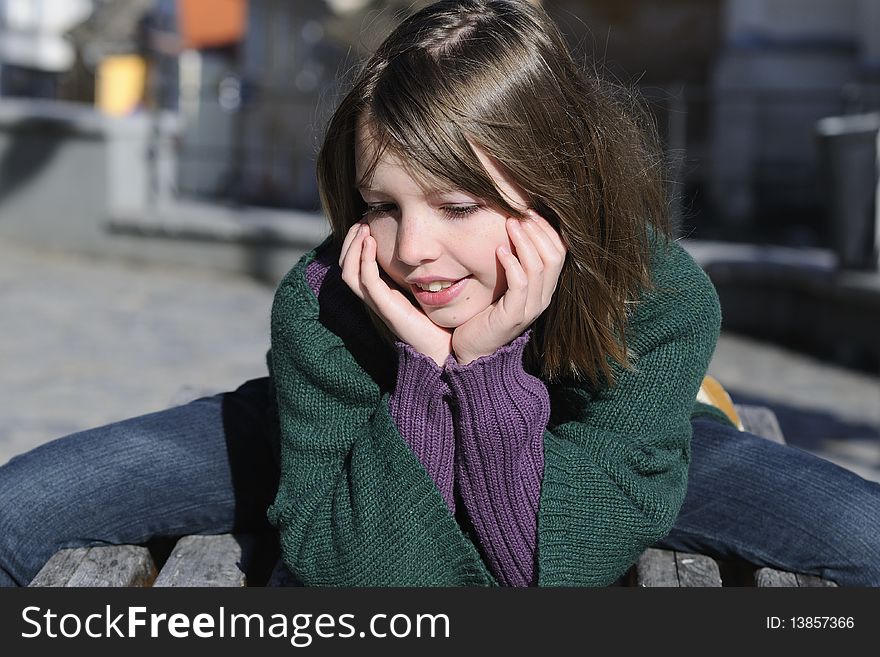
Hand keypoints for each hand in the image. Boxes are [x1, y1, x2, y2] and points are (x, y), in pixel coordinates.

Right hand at [339, 222, 452, 366]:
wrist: (443, 347)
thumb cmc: (436, 319)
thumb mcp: (423, 287)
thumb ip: (416, 270)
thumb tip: (423, 246)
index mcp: (380, 293)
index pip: (354, 266)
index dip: (354, 244)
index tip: (365, 223)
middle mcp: (374, 298)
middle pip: (346, 267)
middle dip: (349, 241)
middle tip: (361, 221)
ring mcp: (378, 304)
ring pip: (349, 274)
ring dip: (353, 248)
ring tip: (363, 228)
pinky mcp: (387, 309)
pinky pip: (367, 282)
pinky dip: (365, 261)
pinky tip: (372, 243)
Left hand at [452, 210, 566, 364]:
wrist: (473, 350)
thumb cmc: (485, 314)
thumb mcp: (504, 285)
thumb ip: (513, 263)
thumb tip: (513, 227)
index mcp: (544, 289)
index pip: (560, 252)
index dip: (547, 229)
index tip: (529, 211)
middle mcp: (543, 298)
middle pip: (555, 256)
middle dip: (538, 231)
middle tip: (519, 215)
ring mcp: (530, 308)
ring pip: (539, 267)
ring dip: (524, 242)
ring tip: (509, 226)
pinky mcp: (513, 316)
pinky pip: (520, 284)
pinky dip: (512, 264)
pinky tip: (499, 251)